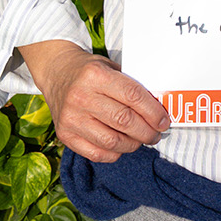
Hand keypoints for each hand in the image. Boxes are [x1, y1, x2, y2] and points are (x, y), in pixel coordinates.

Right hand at [18, 39, 170, 161]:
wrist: (56, 73)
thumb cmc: (89, 70)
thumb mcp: (109, 66)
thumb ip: (130, 85)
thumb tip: (157, 109)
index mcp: (96, 75)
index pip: (132, 96)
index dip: (153, 111)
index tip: (164, 121)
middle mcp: (81, 97)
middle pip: (124, 121)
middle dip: (147, 131)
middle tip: (156, 134)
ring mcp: (71, 118)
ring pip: (111, 141)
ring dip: (133, 145)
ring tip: (141, 140)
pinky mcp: (64, 135)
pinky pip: (96, 154)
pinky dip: (114, 153)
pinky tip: (121, 146)